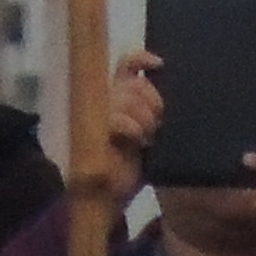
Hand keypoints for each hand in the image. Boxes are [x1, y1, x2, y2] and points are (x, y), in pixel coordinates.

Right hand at [85, 50, 162, 214]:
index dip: (141, 58)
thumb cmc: (129, 164)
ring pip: (126, 97)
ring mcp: (96, 114)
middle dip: (151, 101)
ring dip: (143, 118)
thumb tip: (162, 88)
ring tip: (147, 139)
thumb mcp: (146, 133)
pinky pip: (116, 118)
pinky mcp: (93, 131)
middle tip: (156, 126)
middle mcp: (104, 100)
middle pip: (133, 82)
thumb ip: (149, 109)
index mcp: (117, 96)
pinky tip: (138, 141)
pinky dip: (131, 126)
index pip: (127, 65)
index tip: (159, 65)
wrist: (109, 197)